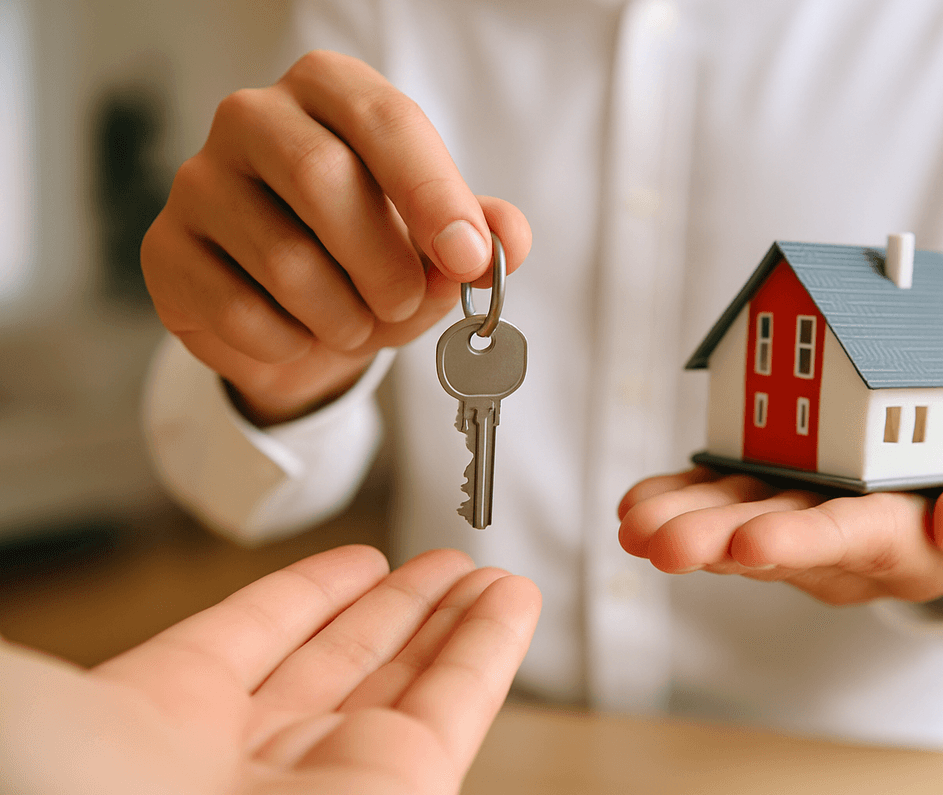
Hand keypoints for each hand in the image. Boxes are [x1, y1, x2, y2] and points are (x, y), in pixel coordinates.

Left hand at [0, 545, 539, 794]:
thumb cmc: (60, 791)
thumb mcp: (50, 711)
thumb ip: (96, 655)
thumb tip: (32, 643)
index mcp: (163, 736)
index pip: (253, 646)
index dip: (308, 597)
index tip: (354, 563)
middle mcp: (254, 768)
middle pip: (343, 666)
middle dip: (399, 609)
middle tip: (443, 563)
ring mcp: (332, 782)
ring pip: (408, 682)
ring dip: (454, 618)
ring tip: (482, 570)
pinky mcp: (405, 791)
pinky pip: (459, 708)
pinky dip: (490, 648)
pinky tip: (503, 601)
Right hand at [141, 50, 532, 424]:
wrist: (301, 322)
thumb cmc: (373, 261)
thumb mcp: (438, 245)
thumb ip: (480, 234)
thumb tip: (505, 241)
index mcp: (331, 92)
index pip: (385, 120)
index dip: (432, 192)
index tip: (469, 257)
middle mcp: (252, 117)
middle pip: (320, 178)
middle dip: (384, 264)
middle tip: (407, 303)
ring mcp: (198, 181)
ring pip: (283, 259)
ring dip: (344, 316)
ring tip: (354, 321)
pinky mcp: (166, 251)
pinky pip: (239, 311)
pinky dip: (291, 343)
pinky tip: (298, 333)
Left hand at [617, 435, 942, 604]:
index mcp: (912, 544)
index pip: (853, 543)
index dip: (801, 543)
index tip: (750, 545)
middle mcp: (849, 548)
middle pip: (778, 544)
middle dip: (715, 543)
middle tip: (659, 543)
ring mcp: (810, 525)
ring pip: (741, 525)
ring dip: (685, 524)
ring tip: (634, 522)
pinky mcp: (785, 500)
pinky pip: (730, 504)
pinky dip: (684, 499)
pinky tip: (640, 503)